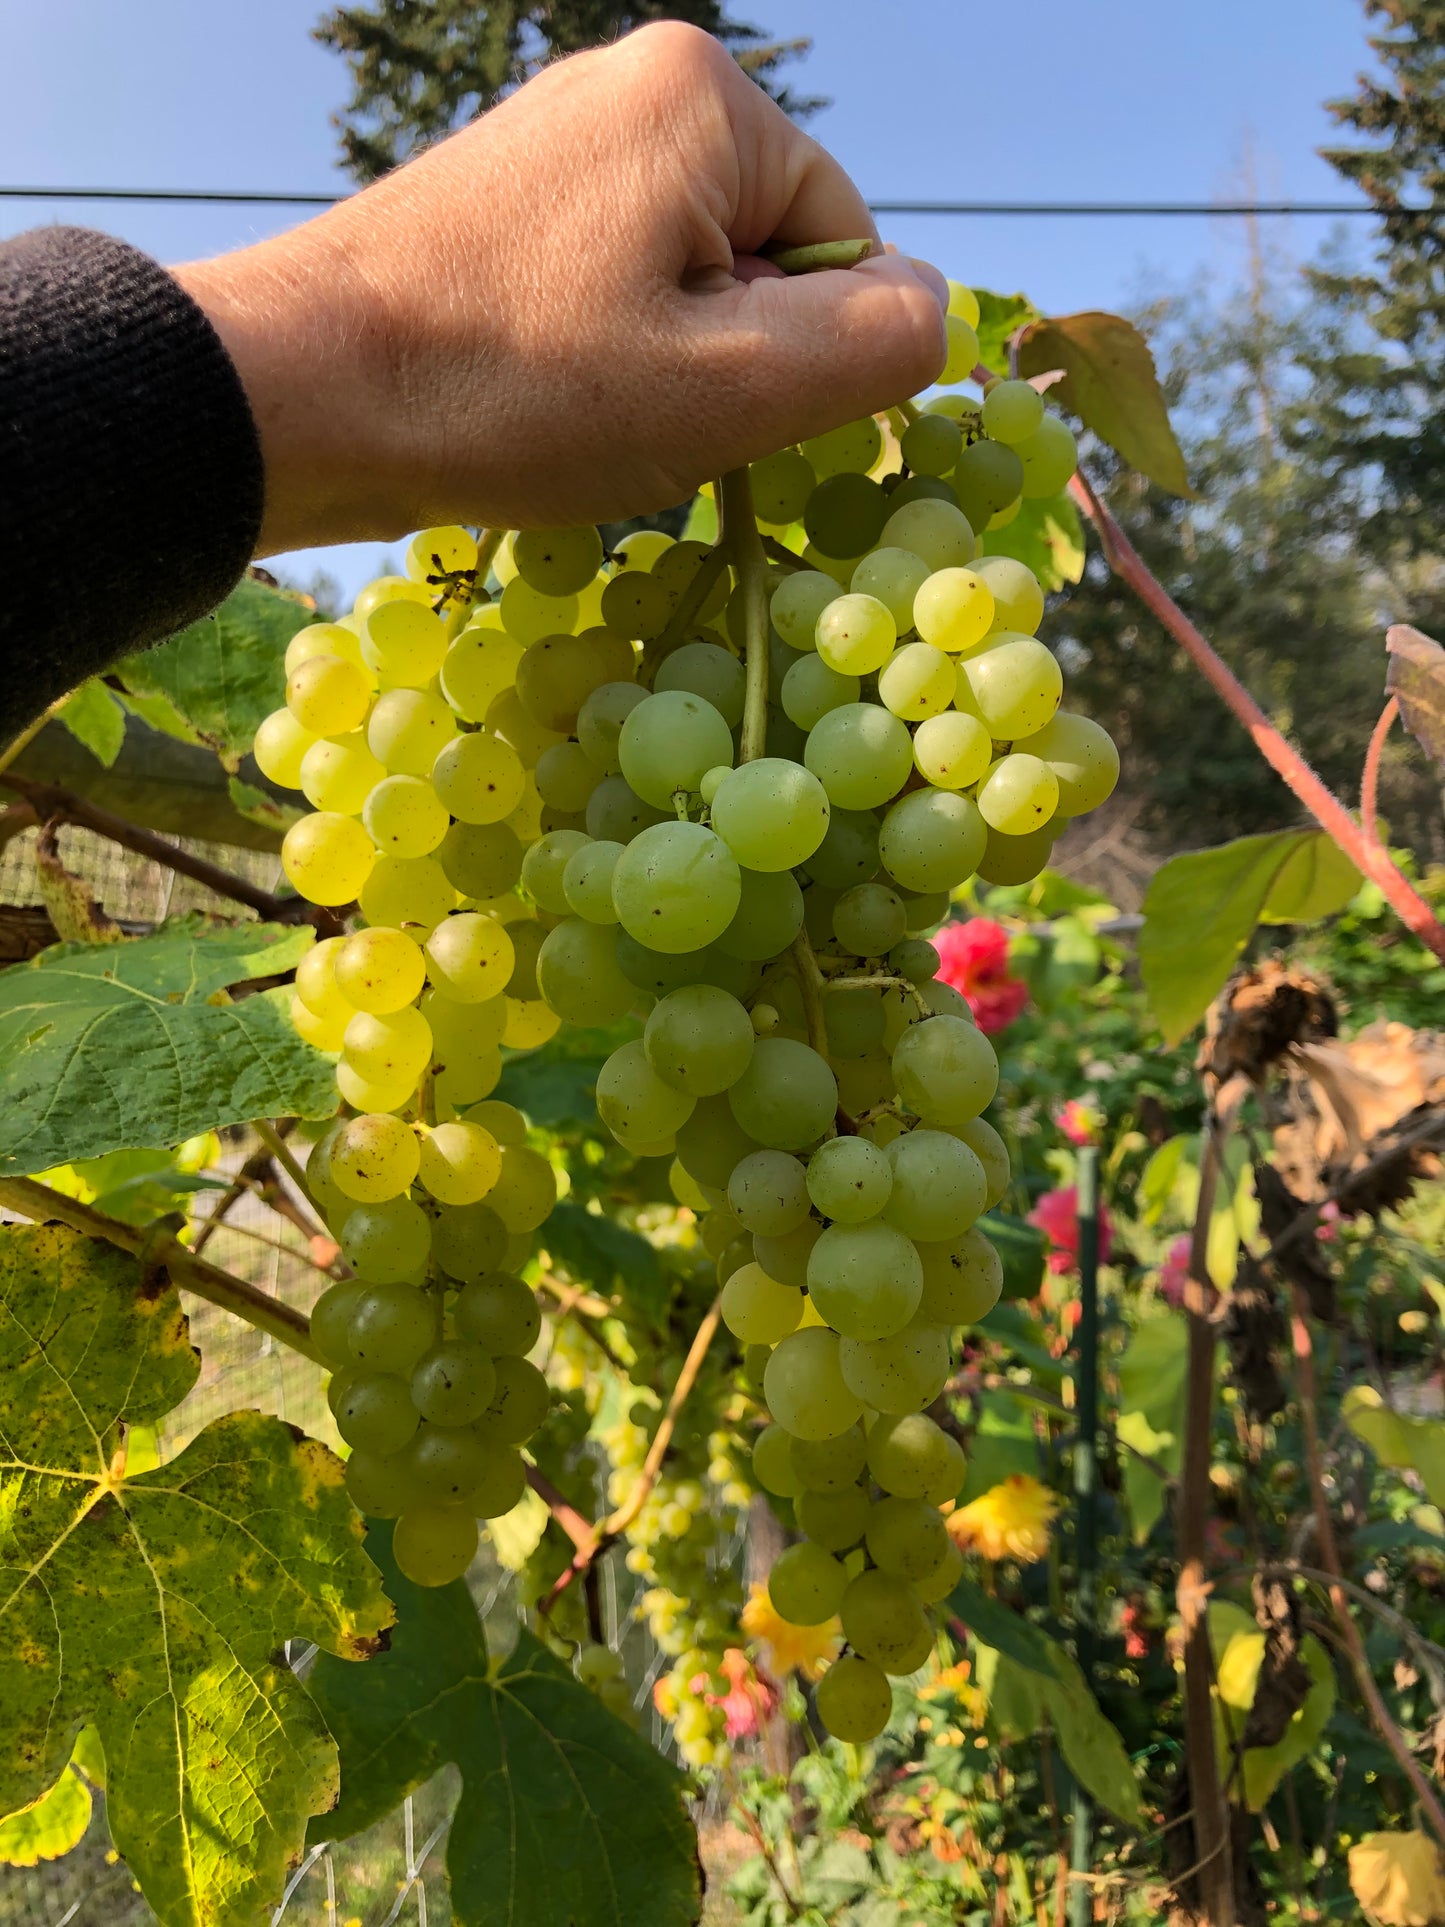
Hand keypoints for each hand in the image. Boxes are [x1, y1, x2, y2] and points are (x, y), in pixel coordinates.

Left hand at [175, 22, 946, 555]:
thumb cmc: (519, 394)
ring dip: (662, 362)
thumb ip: (870, 345)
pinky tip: (538, 390)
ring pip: (686, 277)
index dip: (806, 352)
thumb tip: (936, 310)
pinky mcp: (499, 194)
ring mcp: (555, 135)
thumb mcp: (730, 388)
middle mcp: (629, 83)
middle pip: (763, 252)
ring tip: (575, 405)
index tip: (715, 410)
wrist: (302, 395)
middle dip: (727, 353)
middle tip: (635, 416)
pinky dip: (597, 349)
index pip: (845, 238)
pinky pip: (609, 278)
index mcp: (703, 96)